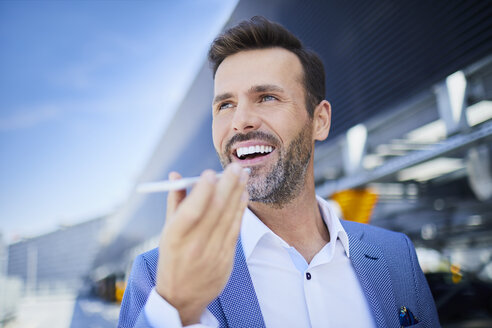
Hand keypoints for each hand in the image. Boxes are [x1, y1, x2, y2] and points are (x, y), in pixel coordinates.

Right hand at [155, 163, 248, 324]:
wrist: (183, 297)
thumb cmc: (173, 258)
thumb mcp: (167, 232)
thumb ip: (174, 202)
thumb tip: (177, 175)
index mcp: (175, 238)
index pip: (192, 211)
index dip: (203, 190)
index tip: (210, 173)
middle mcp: (194, 246)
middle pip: (215, 210)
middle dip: (227, 185)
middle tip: (236, 167)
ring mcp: (213, 254)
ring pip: (229, 218)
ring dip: (238, 193)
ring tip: (243, 175)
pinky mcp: (226, 259)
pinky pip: (236, 229)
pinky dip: (240, 210)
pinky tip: (243, 195)